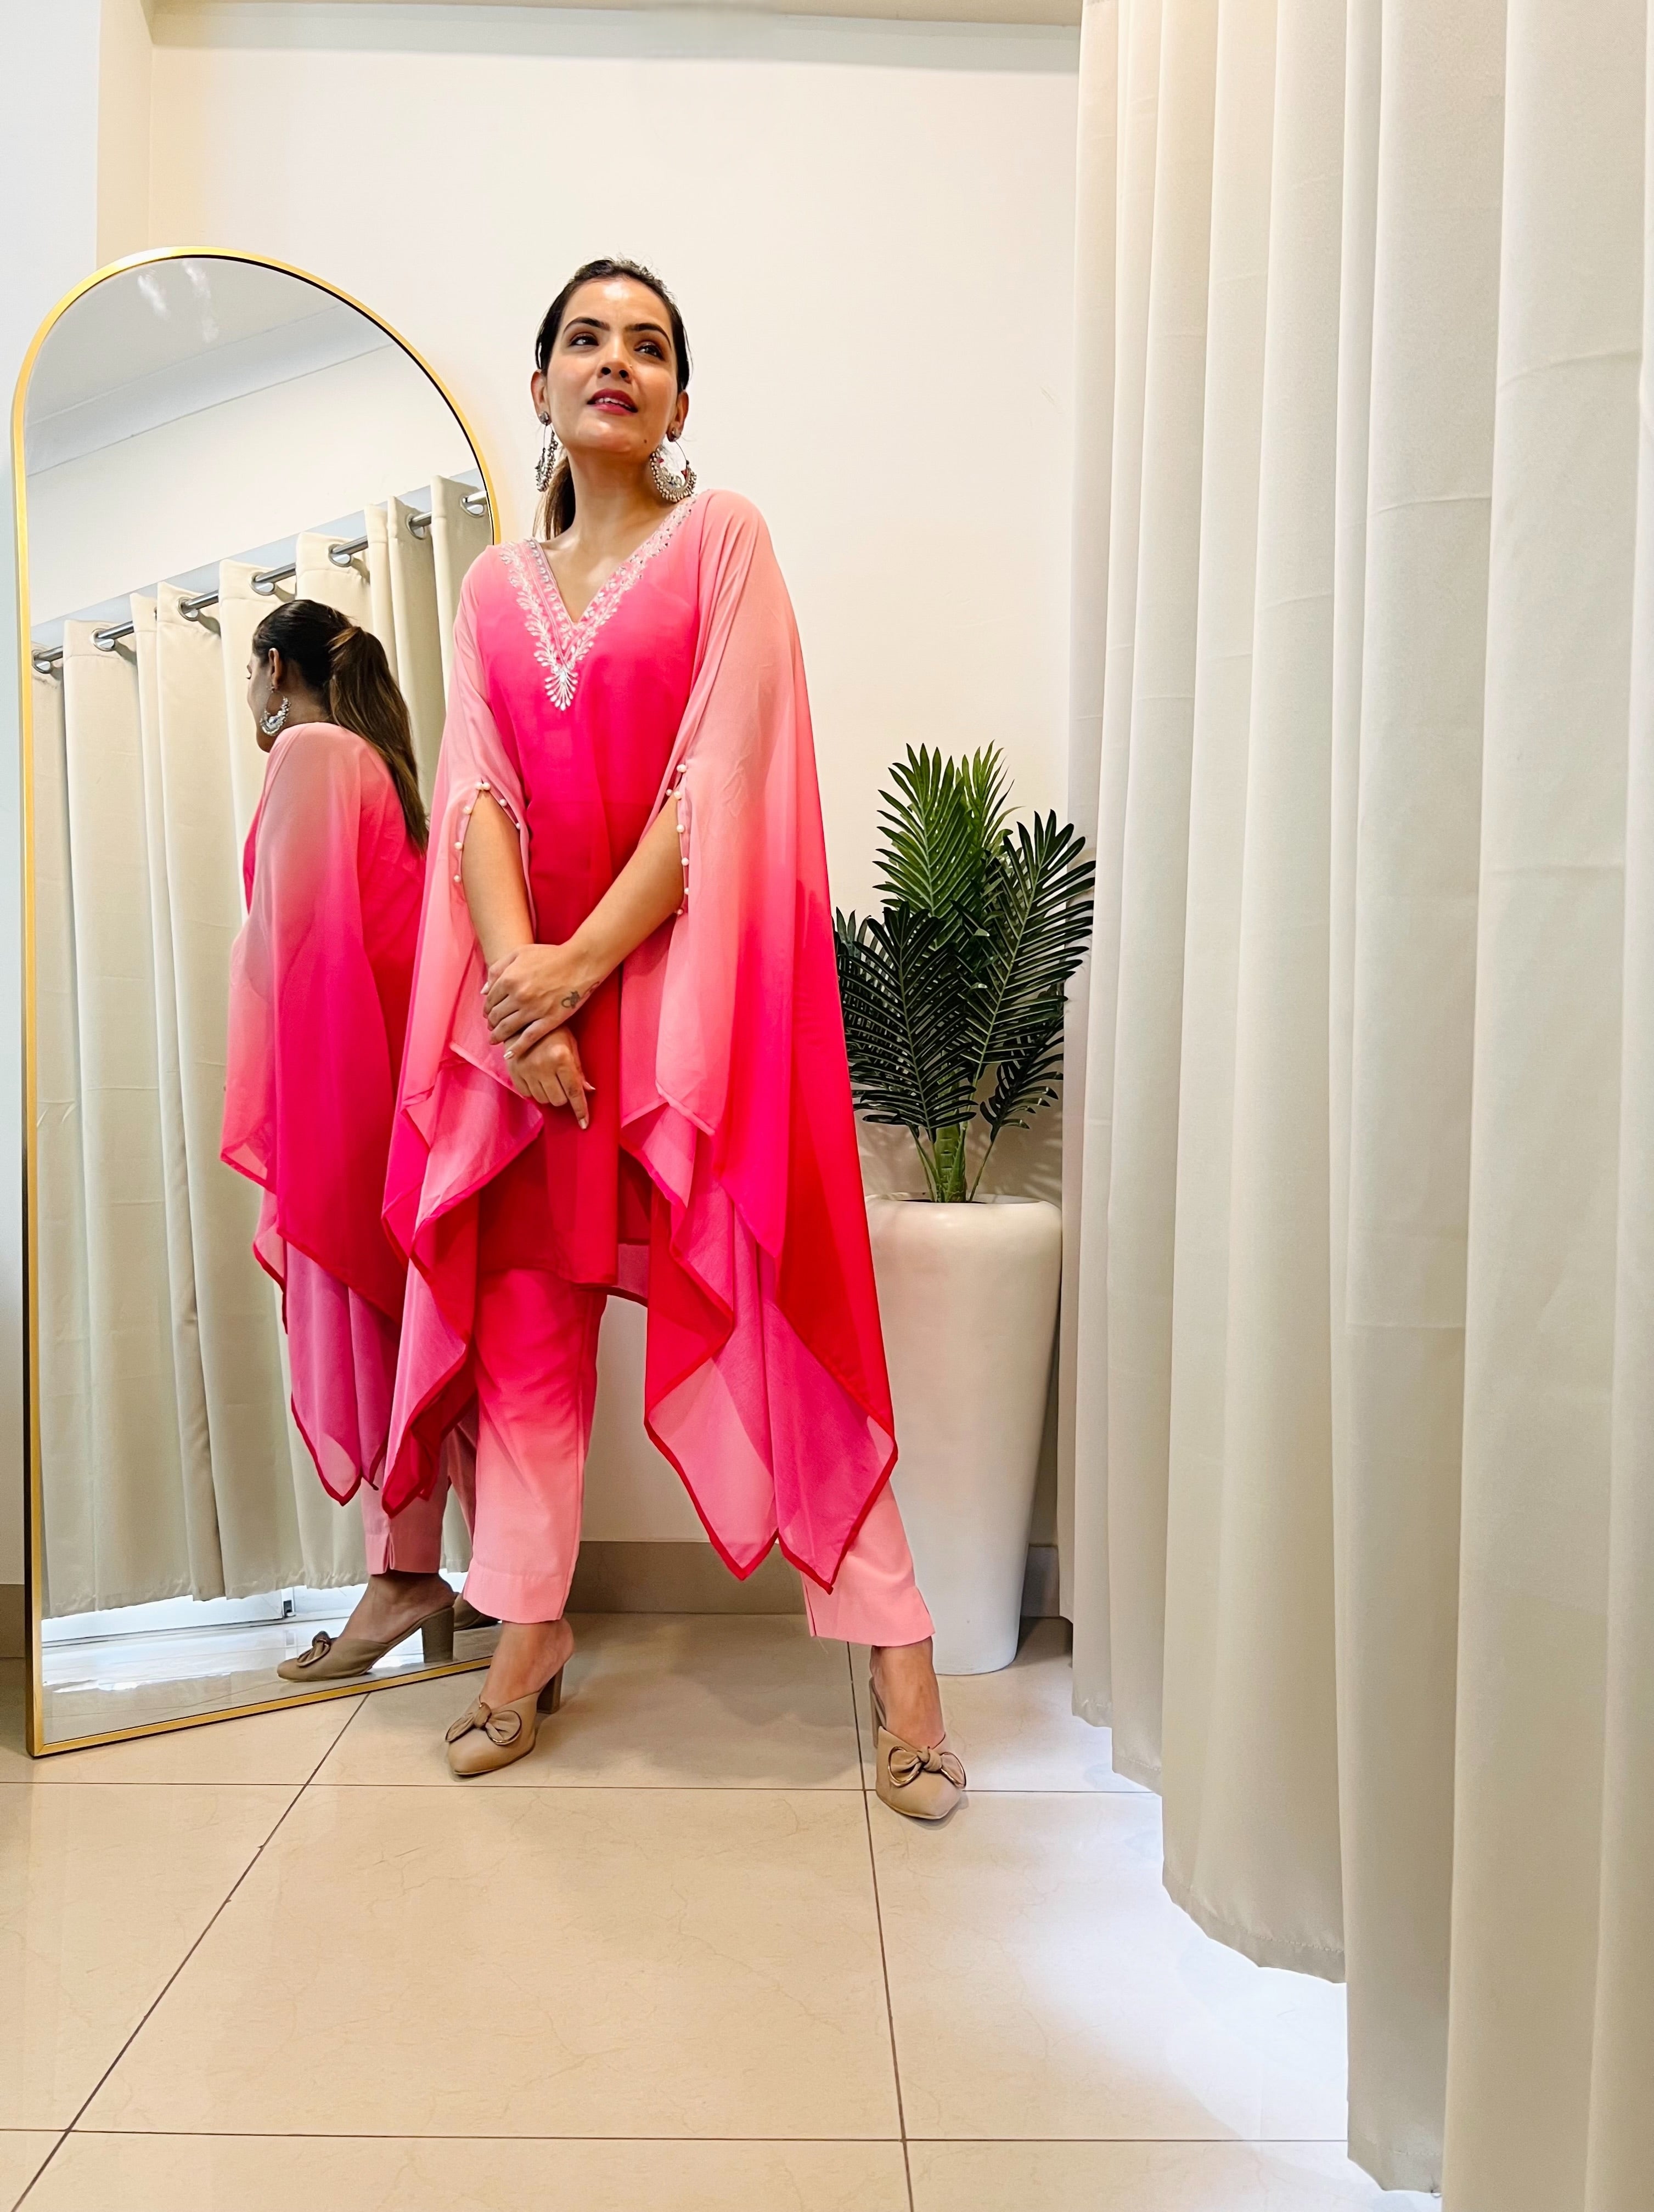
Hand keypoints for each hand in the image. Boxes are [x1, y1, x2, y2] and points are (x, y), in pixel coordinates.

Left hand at [483, 942, 598, 1054]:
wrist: (580, 962)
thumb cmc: (550, 955)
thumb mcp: (519, 953)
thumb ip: (498, 969)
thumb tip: (484, 990)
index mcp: (509, 978)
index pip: (490, 1000)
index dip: (487, 1009)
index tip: (489, 1014)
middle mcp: (518, 996)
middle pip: (497, 1016)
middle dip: (491, 1023)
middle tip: (492, 1027)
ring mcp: (534, 1010)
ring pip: (508, 1028)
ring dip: (498, 1035)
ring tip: (495, 1039)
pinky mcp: (549, 1020)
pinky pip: (529, 1038)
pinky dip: (517, 1048)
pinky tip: (509, 1054)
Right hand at [505, 1029, 593, 1127]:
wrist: (523, 1021)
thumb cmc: (553, 1032)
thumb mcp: (570, 1044)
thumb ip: (578, 1069)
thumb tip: (589, 1091)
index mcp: (561, 1058)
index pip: (574, 1091)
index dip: (581, 1110)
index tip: (584, 1124)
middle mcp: (543, 1066)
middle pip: (558, 1100)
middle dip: (564, 1096)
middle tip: (562, 1082)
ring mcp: (527, 1071)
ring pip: (543, 1100)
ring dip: (549, 1095)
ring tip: (549, 1079)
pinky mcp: (515, 1073)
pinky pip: (528, 1095)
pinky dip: (535, 1091)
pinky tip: (537, 1078)